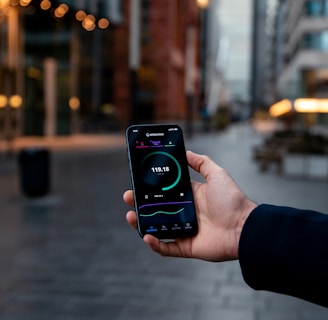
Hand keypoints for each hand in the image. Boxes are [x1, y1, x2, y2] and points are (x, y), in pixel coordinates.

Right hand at [123, 151, 256, 261]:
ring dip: (142, 223)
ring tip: (131, 215)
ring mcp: (184, 230)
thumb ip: (202, 162)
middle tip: (128, 197)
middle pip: (157, 209)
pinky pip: (167, 247)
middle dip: (140, 203)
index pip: (165, 191)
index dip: (151, 187)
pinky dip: (155, 244)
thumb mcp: (217, 174)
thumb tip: (186, 151)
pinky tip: (147, 236)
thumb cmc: (232, 200)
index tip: (138, 181)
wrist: (244, 227)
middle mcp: (185, 213)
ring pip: (157, 227)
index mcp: (189, 197)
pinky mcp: (187, 246)